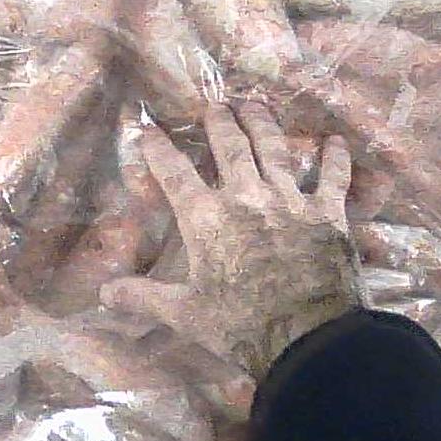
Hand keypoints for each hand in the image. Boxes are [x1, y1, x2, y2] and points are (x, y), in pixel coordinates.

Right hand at [101, 101, 358, 378]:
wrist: (308, 336)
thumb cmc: (241, 326)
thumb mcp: (186, 314)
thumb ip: (145, 298)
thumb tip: (104, 294)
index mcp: (207, 219)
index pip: (175, 173)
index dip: (159, 149)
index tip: (149, 129)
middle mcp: (247, 197)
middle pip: (230, 147)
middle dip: (219, 122)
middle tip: (215, 105)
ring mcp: (290, 200)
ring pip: (275, 149)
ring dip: (264, 124)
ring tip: (256, 105)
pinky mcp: (328, 213)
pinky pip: (332, 177)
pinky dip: (335, 158)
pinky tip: (336, 141)